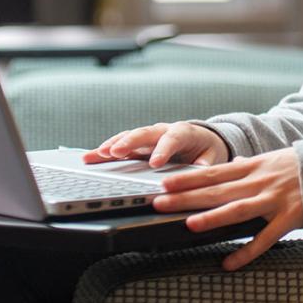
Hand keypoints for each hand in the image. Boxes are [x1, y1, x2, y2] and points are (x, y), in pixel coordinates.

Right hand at [83, 122, 229, 167]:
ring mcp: (148, 137)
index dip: (163, 149)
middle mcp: (162, 130)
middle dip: (129, 142)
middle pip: (144, 133)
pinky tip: (89, 158)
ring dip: (112, 145)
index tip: (155, 163)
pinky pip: (119, 146)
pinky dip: (104, 152)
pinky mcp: (137, 145)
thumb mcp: (213, 158)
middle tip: (115, 152)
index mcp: (183, 132)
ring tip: (96, 155)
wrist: (202, 140)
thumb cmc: (207, 150)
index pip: (172, 138)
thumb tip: (201, 171)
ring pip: (128, 137)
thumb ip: (207, 164)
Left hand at [154, 148, 302, 271]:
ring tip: (189, 224)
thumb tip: (233, 161)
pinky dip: (246, 252)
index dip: (188, 178)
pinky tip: (229, 264)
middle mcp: (260, 181)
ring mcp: (275, 199)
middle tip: (160, 203)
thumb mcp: (274, 159)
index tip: (164, 183)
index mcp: (254, 166)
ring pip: (238, 209)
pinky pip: (265, 239)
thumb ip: (251, 164)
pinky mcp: (290, 218)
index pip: (214, 172)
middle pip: (218, 190)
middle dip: (187, 197)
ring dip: (212, 217)